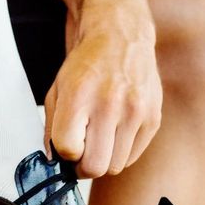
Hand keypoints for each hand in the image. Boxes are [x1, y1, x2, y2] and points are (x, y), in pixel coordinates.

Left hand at [45, 2, 162, 177]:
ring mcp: (136, 112)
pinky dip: (120, 152)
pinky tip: (116, 132)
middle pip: (94, 166)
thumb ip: (52, 128)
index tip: (67, 145)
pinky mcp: (153, 118)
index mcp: (80, 96)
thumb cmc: (87, 66)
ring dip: (103, 159)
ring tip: (99, 139)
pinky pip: (131, 157)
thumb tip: (55, 163)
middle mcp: (110, 103)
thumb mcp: (57, 90)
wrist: (121, 38)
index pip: (68, 150)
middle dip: (83, 167)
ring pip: (114, 166)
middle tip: (81, 154)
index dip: (65, 153)